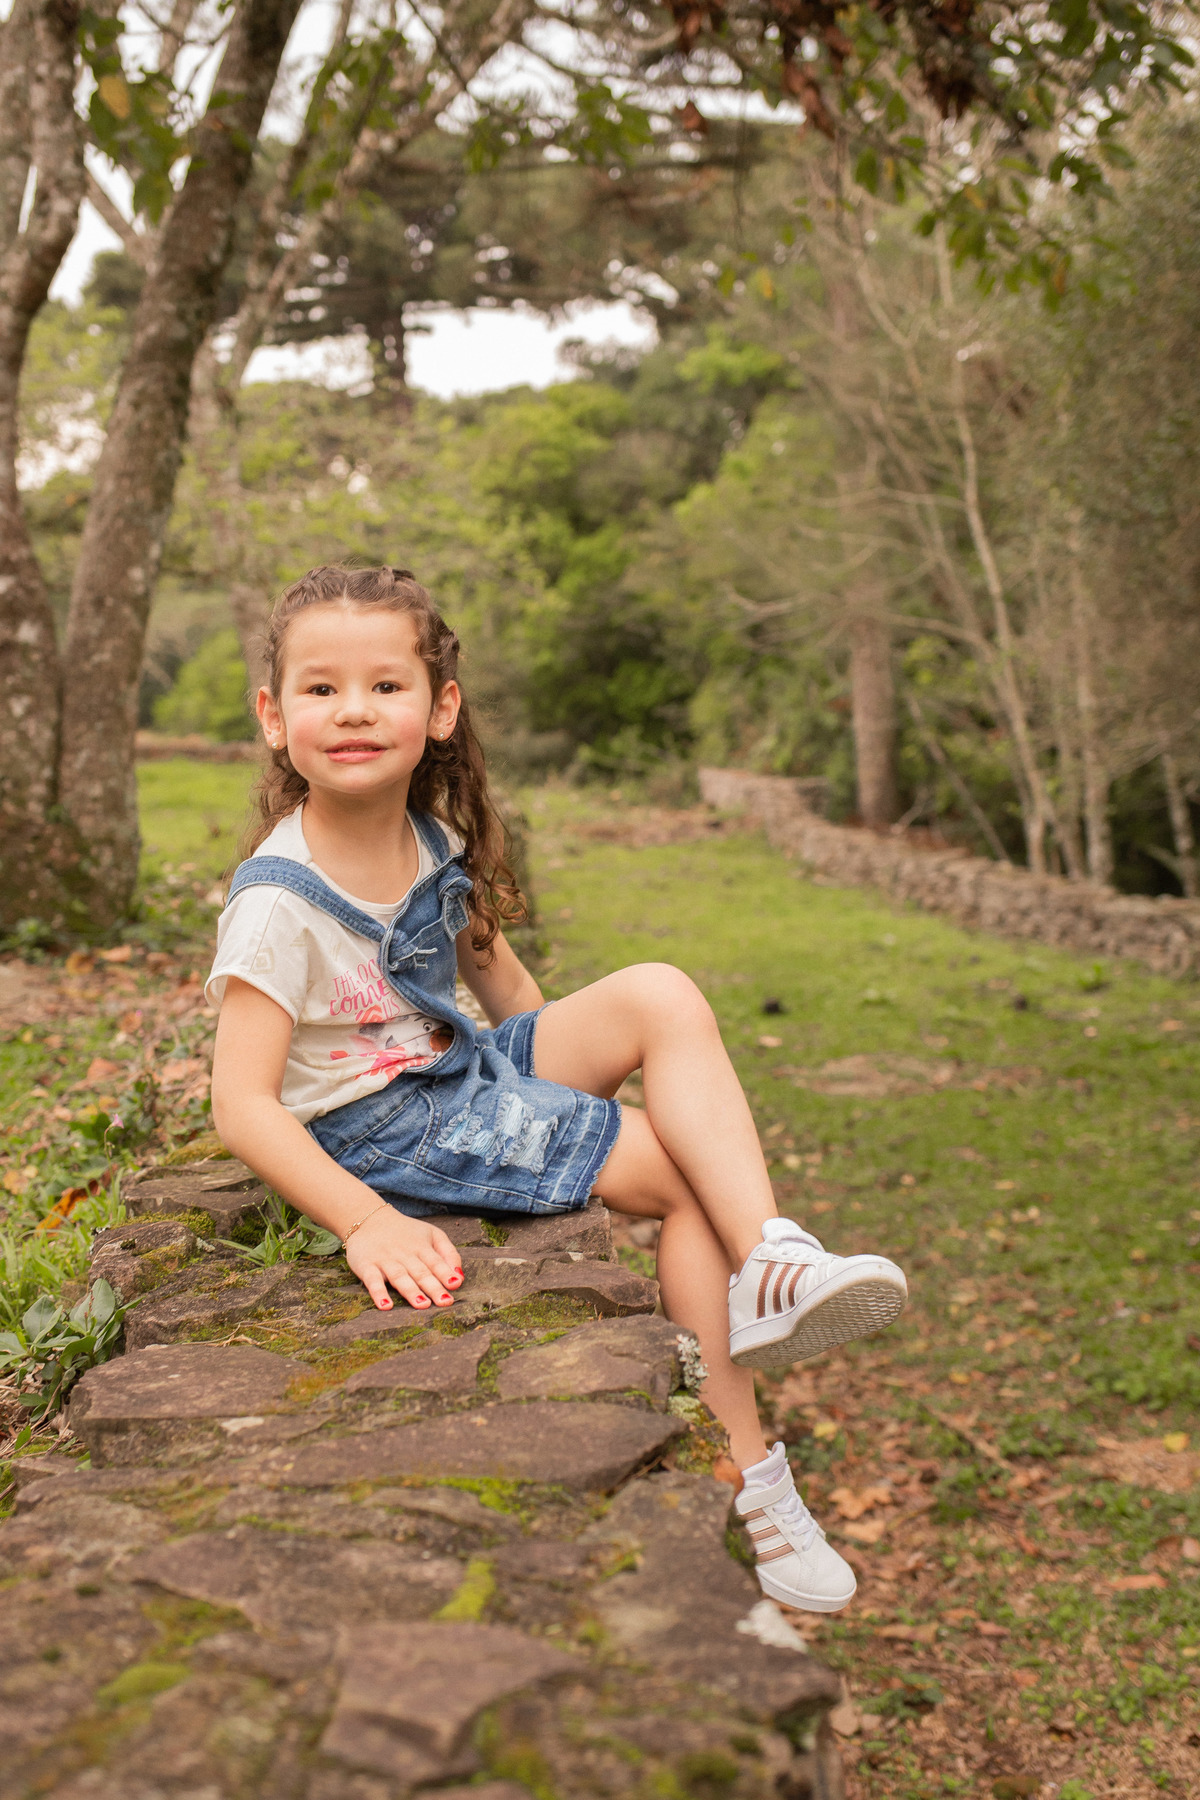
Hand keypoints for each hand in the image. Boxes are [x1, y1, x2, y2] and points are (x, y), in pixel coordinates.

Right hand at [344, 1207, 463, 1311]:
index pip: (436, 1262)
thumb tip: (460, 1277)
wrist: (369, 1219)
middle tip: (445, 1302)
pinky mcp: (366, 1266)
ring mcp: (385, 1260)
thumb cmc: (406, 1232)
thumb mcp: (431, 1234)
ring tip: (422, 1304)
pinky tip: (385, 1305)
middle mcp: (404, 1254)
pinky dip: (378, 1293)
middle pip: (421, 1272)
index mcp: (421, 1247)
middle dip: (433, 1287)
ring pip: (399, 1276)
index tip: (455, 1285)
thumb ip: (448, 1253)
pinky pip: (372, 1281)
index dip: (446, 1273)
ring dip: (411, 1291)